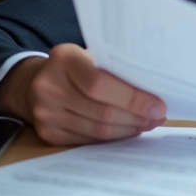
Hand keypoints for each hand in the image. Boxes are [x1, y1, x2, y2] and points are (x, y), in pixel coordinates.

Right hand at [0, 44, 165, 145]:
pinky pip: (88, 141)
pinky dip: (112, 138)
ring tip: (147, 124)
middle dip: (136, 117)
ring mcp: (45, 112)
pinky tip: (128, 131)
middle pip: (101, 111)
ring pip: (97, 130)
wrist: (37, 81)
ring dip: (128, 130)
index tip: (157, 105)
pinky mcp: (47, 133)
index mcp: (63, 58)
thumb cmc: (75, 66)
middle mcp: (48, 86)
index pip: (100, 83)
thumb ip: (114, 67)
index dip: (132, 98)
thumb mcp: (90, 55)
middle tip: (158, 117)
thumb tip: (156, 88)